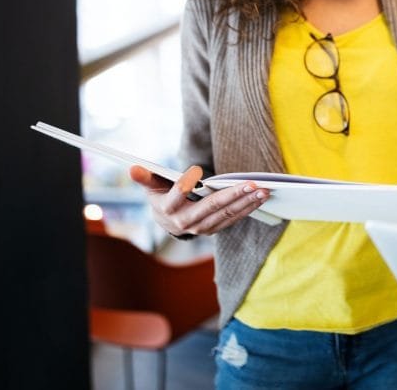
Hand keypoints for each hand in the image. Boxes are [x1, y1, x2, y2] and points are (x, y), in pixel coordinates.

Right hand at [129, 165, 269, 237]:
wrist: (167, 221)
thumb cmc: (161, 195)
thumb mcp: (151, 184)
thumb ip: (145, 176)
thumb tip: (132, 167)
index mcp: (168, 209)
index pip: (176, 196)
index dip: (184, 185)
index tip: (194, 172)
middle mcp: (185, 222)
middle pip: (212, 207)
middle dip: (234, 195)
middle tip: (253, 184)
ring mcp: (201, 228)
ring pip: (227, 214)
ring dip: (247, 202)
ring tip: (264, 190)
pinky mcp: (213, 229)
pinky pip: (233, 219)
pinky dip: (248, 208)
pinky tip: (260, 198)